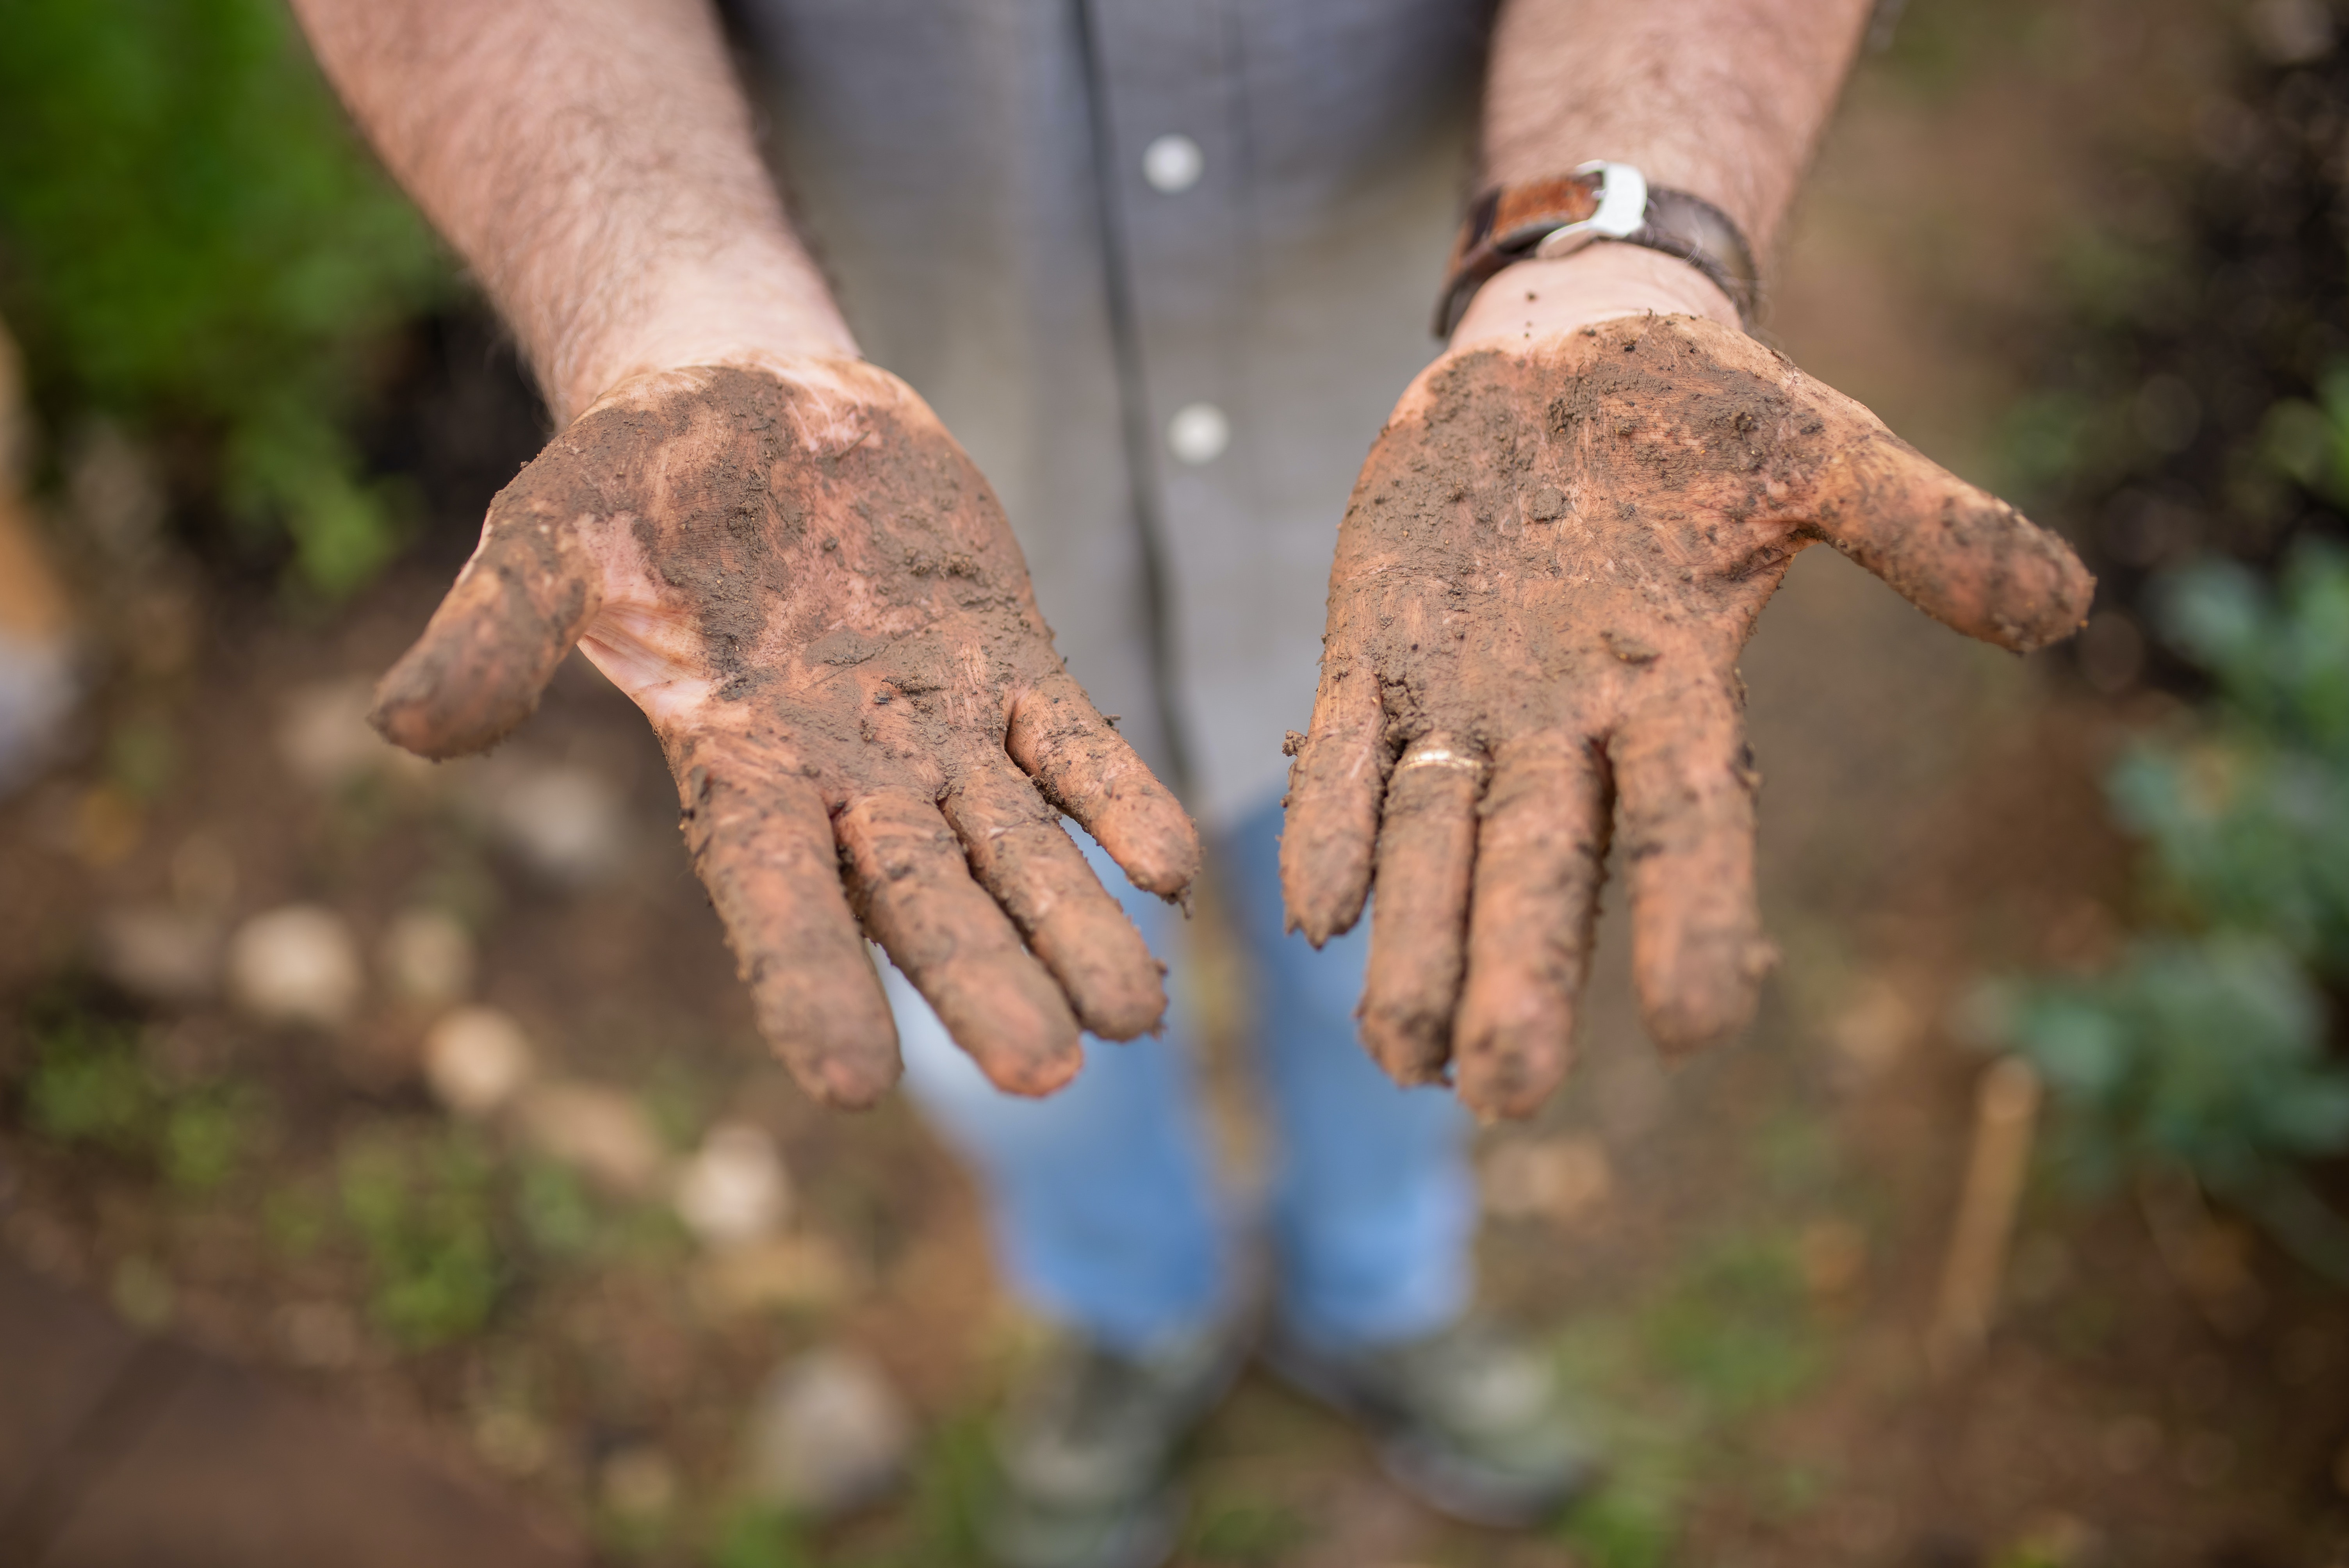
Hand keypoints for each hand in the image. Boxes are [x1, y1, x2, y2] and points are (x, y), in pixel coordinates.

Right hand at [371, 355, 1199, 1106]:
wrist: (745, 403)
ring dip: (1075, 922)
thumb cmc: (631, 484)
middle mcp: (844, 777)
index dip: (809, 987)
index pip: (772, 904)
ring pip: (1015, 847)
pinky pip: (1072, 744)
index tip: (854, 1084)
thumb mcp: (547, 539)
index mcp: (733, 770)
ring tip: (1141, 1016)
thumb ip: (495, 633)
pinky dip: (1117, 797)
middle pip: (920, 901)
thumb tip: (402, 727)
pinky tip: (1174, 868)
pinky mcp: (1006, 666)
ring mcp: (935, 730)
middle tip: (1050, 1074)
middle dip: (983, 981)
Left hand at [1281, 250, 2091, 1117]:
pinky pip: (1347, 754)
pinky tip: (1314, 909)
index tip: (1698, 1024)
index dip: (1693, 914)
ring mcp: (1462, 695)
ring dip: (1415, 942)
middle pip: (1545, 867)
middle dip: (1522, 976)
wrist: (1567, 352)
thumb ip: (1925, 530)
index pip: (1690, 820)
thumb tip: (2066, 606)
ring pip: (1433, 843)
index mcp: (1673, 688)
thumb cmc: (1704, 410)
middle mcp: (1565, 722)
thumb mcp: (1821, 450)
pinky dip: (1329, 823)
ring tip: (1396, 1058)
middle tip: (1500, 1096)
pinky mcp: (1372, 651)